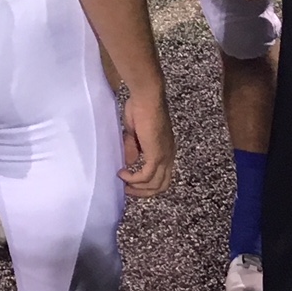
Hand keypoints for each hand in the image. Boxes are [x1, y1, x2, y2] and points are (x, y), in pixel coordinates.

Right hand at [118, 83, 174, 197]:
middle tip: (127, 190)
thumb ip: (133, 148)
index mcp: (165, 150)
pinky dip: (134, 179)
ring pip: (156, 184)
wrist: (146, 98)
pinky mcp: (157, 155)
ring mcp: (164, 156)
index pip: (161, 176)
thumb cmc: (140, 108)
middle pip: (162, 185)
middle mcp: (168, 156)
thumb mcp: (134, 133)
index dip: (147, 183)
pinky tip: (122, 174)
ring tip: (123, 184)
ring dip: (138, 188)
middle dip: (144, 192)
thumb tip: (130, 164)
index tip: (130, 182)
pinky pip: (147, 175)